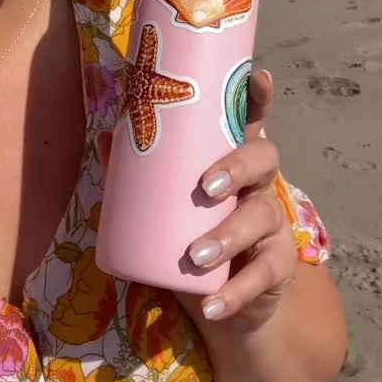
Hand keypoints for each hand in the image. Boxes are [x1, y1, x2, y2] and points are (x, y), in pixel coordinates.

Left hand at [97, 69, 297, 331]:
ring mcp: (272, 226)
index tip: (258, 77)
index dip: (258, 99)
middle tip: (205, 185)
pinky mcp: (275, 269)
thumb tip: (106, 137)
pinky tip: (212, 303)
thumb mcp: (168, 203)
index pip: (252, 121)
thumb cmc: (192, 234)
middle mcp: (260, 185)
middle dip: (236, 167)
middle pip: (264, 159)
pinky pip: (261, 278)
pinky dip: (234, 293)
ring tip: (196, 254)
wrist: (226, 301)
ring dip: (228, 235)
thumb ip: (141, 172)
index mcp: (235, 159)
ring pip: (262, 218)